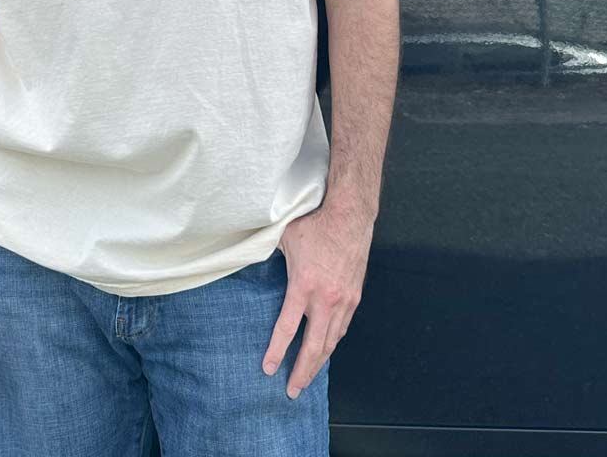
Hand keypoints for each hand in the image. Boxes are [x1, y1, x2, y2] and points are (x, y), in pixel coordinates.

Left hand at [261, 205, 373, 398]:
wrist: (350, 216)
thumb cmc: (315, 224)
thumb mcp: (284, 239)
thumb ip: (270, 255)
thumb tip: (252, 258)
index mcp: (304, 285)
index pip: (288, 327)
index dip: (277, 351)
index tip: (269, 369)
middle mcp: (326, 298)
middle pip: (314, 347)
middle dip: (302, 372)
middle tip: (291, 390)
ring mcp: (344, 300)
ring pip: (331, 342)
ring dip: (319, 363)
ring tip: (307, 378)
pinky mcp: (354, 297)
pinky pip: (342, 328)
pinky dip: (332, 343)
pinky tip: (325, 350)